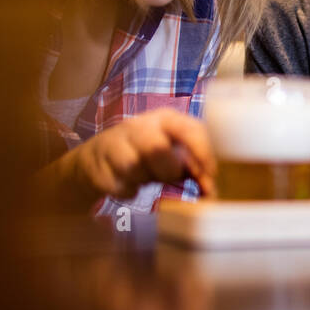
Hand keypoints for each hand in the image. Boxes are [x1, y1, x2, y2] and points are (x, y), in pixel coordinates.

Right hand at [53, 109, 214, 203]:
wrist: (97, 159)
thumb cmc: (145, 154)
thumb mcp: (171, 153)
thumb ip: (193, 166)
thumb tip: (212, 189)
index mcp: (165, 119)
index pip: (189, 129)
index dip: (202, 152)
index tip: (211, 174)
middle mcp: (139, 125)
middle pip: (157, 148)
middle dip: (167, 170)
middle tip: (167, 177)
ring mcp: (115, 142)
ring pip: (134, 167)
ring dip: (143, 179)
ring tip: (142, 175)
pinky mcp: (97, 163)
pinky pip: (119, 185)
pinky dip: (127, 191)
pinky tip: (125, 182)